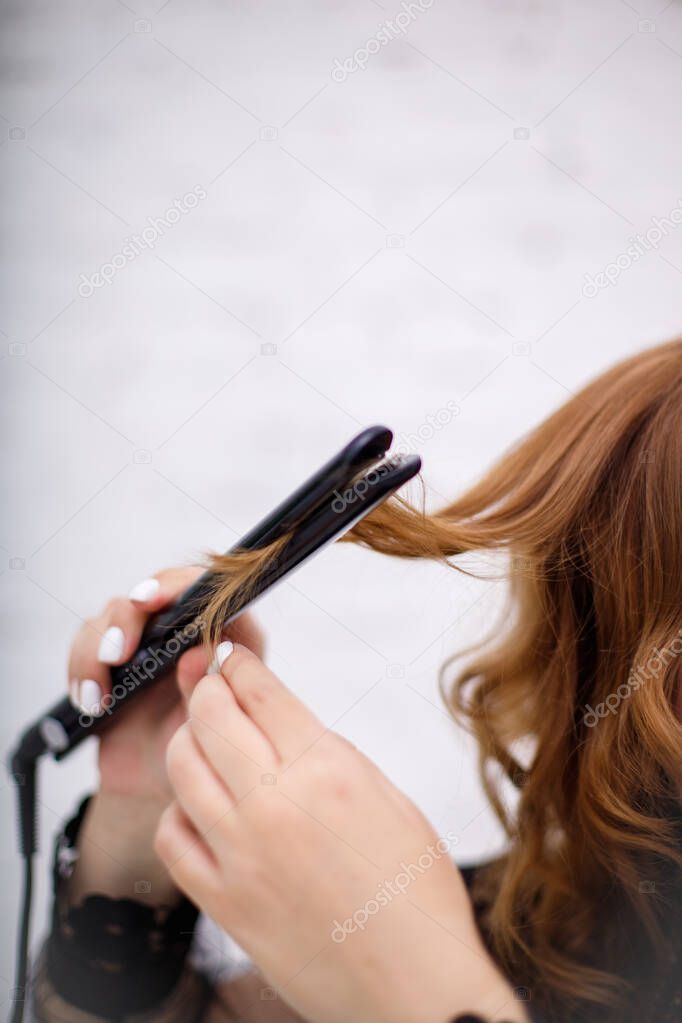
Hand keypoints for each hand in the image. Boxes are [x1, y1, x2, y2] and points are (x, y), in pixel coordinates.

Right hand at [67, 567, 263, 799]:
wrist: (164, 787)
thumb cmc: (204, 754)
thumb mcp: (217, 725)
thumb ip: (210, 687)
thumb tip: (202, 648)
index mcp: (226, 635)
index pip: (206, 590)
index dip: (178, 586)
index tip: (151, 601)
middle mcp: (186, 628)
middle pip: (155, 592)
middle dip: (129, 616)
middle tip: (118, 652)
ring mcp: (147, 640)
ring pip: (115, 614)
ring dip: (99, 648)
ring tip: (102, 696)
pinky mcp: (112, 658)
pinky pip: (88, 644)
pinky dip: (83, 669)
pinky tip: (92, 702)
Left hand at [155, 645, 526, 1022]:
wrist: (412, 987)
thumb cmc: (417, 897)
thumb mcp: (391, 799)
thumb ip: (332, 756)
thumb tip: (289, 726)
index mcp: (327, 771)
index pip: (261, 692)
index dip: (240, 664)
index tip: (231, 656)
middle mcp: (276, 805)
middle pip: (211, 718)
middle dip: (207, 689)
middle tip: (211, 684)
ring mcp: (242, 855)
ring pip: (181, 769)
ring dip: (187, 741)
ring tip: (202, 739)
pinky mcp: (224, 901)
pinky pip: (173, 839)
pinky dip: (178, 813)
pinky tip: (199, 810)